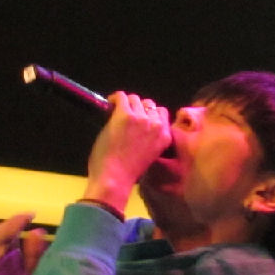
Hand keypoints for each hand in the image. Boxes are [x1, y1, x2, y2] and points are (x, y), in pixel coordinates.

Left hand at [85, 92, 172, 212]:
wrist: (115, 178)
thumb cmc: (128, 173)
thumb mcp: (150, 155)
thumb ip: (151, 138)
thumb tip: (139, 126)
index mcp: (165, 136)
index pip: (162, 113)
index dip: (150, 113)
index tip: (139, 118)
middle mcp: (156, 125)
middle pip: (150, 104)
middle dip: (138, 108)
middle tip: (127, 117)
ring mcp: (141, 119)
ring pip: (135, 99)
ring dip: (126, 104)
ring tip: (116, 112)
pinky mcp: (125, 115)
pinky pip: (121, 96)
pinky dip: (114, 99)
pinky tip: (109, 104)